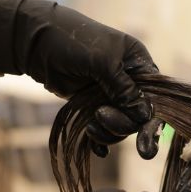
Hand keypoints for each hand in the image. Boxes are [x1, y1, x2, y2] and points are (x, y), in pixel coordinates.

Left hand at [0, 0, 164, 158]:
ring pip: (120, 125)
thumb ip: (124, 89)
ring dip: (107, 131)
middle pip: (136, 115)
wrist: (37, 43)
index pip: (154, 95)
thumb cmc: (74, 42)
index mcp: (138, 63)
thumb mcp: (103, 61)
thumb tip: (144, 115)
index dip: (151, 116)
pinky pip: (103, 127)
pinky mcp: (91, 105)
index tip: (146, 139)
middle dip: (121, 123)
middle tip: (100, 116)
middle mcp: (127, 81)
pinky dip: (99, 139)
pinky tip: (96, 149)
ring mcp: (109, 94)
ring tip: (90, 126)